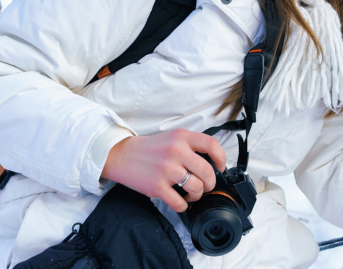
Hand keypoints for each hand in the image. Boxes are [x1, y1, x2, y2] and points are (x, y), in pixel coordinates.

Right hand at [101, 129, 226, 211]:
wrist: (121, 156)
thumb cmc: (150, 149)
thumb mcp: (172, 138)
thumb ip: (191, 146)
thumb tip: (212, 163)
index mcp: (182, 137)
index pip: (212, 145)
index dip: (221, 158)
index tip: (220, 167)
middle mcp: (176, 151)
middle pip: (207, 172)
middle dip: (210, 183)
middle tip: (205, 185)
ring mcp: (166, 170)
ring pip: (196, 187)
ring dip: (197, 194)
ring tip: (191, 193)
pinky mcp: (157, 186)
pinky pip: (179, 202)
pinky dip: (183, 205)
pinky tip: (180, 200)